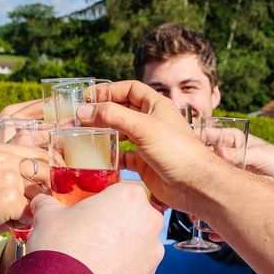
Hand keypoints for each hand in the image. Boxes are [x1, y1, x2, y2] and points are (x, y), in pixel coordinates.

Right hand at [0, 143, 49, 250]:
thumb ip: (12, 171)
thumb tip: (49, 181)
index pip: (38, 154)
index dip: (49, 170)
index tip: (51, 184)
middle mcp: (4, 158)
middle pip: (44, 172)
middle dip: (45, 190)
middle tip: (34, 205)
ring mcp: (7, 177)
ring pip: (38, 194)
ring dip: (29, 208)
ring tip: (6, 214)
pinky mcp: (9, 198)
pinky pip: (30, 213)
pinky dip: (20, 223)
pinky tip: (1, 223)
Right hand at [28, 183, 163, 273]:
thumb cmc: (61, 247)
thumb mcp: (48, 217)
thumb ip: (48, 204)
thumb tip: (41, 202)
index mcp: (129, 196)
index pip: (120, 190)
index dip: (103, 201)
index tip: (89, 212)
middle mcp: (149, 220)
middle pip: (133, 215)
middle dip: (115, 223)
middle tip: (90, 235)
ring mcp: (153, 251)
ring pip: (137, 242)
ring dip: (121, 247)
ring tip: (93, 259)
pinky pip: (136, 267)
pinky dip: (122, 270)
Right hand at [76, 81, 221, 212]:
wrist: (195, 184)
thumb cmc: (175, 150)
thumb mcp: (142, 126)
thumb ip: (112, 116)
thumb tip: (83, 111)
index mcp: (156, 106)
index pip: (129, 89)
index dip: (109, 90)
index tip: (88, 97)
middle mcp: (152, 122)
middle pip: (122, 110)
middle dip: (101, 112)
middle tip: (78, 117)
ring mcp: (148, 143)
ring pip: (121, 133)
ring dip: (104, 133)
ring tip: (82, 136)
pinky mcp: (144, 163)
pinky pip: (123, 156)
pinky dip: (110, 156)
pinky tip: (98, 158)